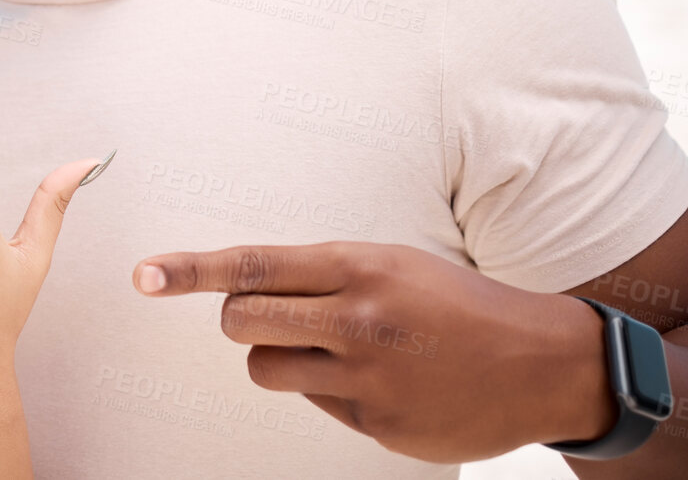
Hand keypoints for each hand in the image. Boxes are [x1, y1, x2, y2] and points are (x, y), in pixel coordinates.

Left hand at [134, 241, 615, 462]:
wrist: (543, 362)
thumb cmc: (455, 303)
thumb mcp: (391, 264)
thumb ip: (320, 274)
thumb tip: (247, 286)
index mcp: (357, 266)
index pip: (251, 265)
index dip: (189, 270)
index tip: (144, 276)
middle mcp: (356, 319)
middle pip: (239, 322)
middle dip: (239, 320)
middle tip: (269, 319)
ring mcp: (366, 377)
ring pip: (264, 369)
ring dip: (280, 359)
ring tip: (331, 350)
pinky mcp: (376, 423)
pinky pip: (316, 403)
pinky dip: (334, 392)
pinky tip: (384, 382)